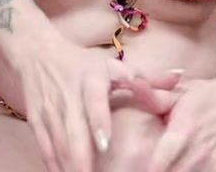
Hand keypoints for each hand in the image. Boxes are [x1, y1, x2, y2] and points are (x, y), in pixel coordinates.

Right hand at [14, 38, 182, 171]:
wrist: (38, 54)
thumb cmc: (84, 64)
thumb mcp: (114, 66)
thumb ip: (147, 78)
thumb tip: (179, 77)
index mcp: (91, 80)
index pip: (94, 102)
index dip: (98, 122)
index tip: (106, 144)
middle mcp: (69, 95)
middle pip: (73, 130)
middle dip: (81, 157)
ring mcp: (51, 109)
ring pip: (58, 142)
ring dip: (68, 165)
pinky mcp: (36, 120)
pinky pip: (44, 146)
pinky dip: (52, 163)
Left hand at [144, 64, 215, 171]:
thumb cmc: (203, 95)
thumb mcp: (179, 91)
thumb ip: (153, 95)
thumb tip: (128, 84)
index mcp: (185, 129)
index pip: (161, 161)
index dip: (147, 169)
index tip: (135, 167)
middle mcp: (199, 150)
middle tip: (139, 167)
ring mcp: (211, 163)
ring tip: (159, 166)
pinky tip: (177, 166)